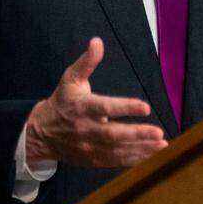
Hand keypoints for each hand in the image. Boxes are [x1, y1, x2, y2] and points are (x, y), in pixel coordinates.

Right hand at [25, 37, 167, 168]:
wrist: (41, 134)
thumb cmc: (62, 102)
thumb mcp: (70, 79)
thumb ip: (86, 62)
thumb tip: (97, 41)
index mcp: (82, 107)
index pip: (105, 107)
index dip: (125, 107)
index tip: (145, 107)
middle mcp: (86, 129)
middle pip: (113, 134)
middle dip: (137, 134)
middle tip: (158, 132)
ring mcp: (89, 147)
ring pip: (117, 151)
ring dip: (141, 149)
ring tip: (162, 144)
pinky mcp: (93, 160)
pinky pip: (115, 162)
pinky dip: (134, 160)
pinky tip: (152, 155)